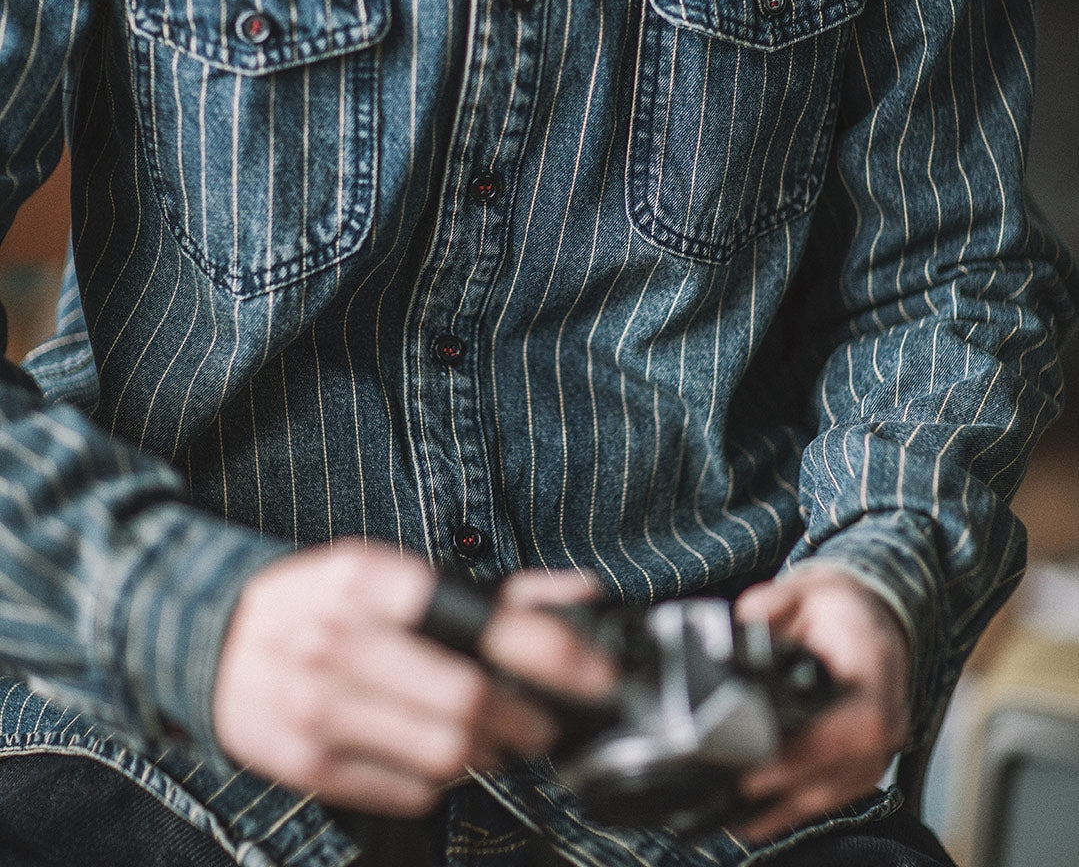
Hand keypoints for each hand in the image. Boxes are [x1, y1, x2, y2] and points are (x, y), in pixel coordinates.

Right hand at [212, 542, 613, 815]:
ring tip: (498, 742)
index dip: (551, 653)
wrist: (205, 639)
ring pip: (442, 753)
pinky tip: (439, 757)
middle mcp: (339, 639)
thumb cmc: (318, 602)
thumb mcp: (389, 573)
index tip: (596, 675)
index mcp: (367, 579)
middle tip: (547, 724)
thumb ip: (486, 590)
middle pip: (466, 699)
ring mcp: (316, 706)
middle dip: (527, 720)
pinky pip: (405, 790)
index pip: (480, 618)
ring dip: (489, 755)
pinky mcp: (303, 762)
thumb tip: (583, 596)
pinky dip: (439, 780)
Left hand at [733, 565, 912, 841]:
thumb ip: (771, 605)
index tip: (769, 763)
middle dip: (796, 785)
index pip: (860, 720)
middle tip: (742, 792)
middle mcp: (890, 709)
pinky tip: (767, 816)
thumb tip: (737, 626)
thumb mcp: (805, 589)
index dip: (816, 749)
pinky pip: (843, 789)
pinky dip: (805, 804)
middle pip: (852, 765)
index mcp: (875, 664)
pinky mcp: (871, 755)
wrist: (871, 614)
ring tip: (744, 818)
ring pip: (846, 786)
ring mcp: (886, 738)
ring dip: (796, 807)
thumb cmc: (837, 606)